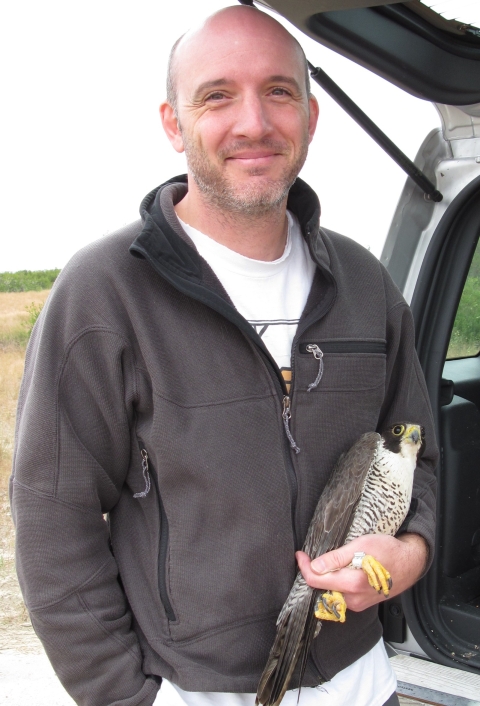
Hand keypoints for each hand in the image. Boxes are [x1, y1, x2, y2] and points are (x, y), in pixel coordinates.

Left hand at [296, 533, 427, 611]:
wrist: (410, 563)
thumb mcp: (361, 546)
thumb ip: (337, 558)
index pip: (316, 581)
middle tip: (312, 556)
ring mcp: (358, 603)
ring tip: (331, 561)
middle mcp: (354, 599)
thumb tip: (316, 566)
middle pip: (322, 588)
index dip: (305, 567)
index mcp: (352, 584)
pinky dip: (337, 582)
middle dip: (315, 573)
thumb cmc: (388, 551)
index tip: (300, 555)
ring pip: (332, 591)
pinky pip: (342, 594)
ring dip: (326, 577)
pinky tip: (341, 570)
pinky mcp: (362, 603)